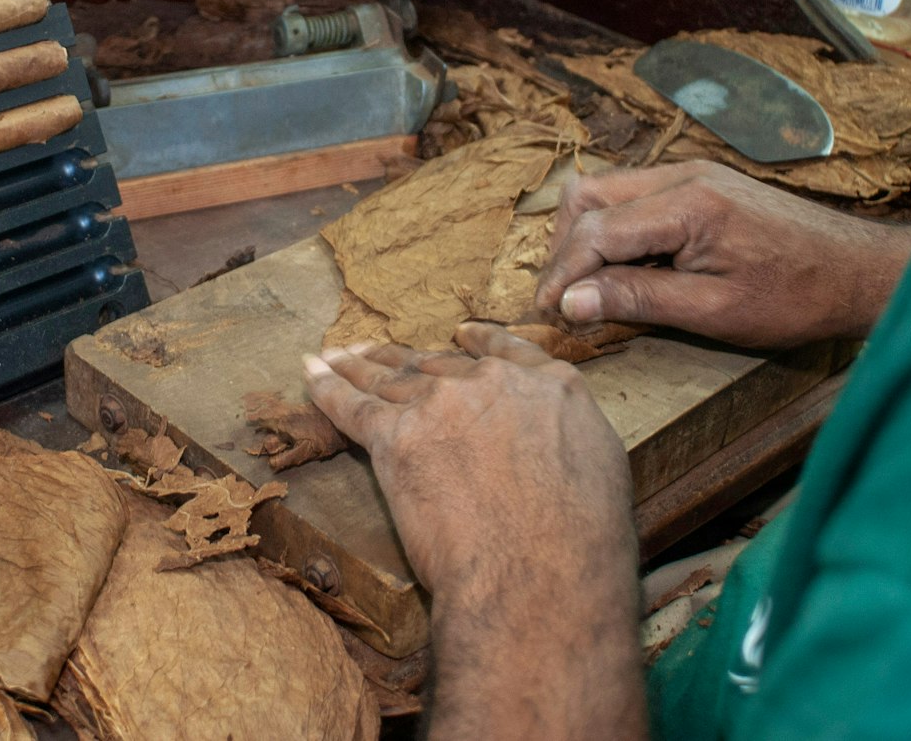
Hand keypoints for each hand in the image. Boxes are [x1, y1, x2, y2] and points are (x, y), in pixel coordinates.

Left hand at [305, 325, 643, 739]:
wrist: (538, 575)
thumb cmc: (581, 544)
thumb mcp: (600, 468)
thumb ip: (566, 438)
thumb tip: (550, 447)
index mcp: (551, 386)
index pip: (505, 353)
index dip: (477, 344)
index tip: (459, 336)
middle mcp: (492, 383)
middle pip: (438, 367)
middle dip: (406, 361)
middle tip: (378, 354)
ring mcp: (441, 405)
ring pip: (391, 379)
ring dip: (359, 366)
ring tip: (337, 355)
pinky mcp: (395, 437)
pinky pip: (351, 405)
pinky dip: (325, 387)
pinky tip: (310, 372)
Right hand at [533, 161, 910, 348]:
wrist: (859, 271)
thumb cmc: (797, 297)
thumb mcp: (713, 311)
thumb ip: (637, 299)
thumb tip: (570, 302)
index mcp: (687, 204)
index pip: (595, 231)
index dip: (563, 275)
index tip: (548, 315)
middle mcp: (683, 175)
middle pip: (589, 197)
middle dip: (566, 249)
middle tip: (564, 300)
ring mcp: (692, 174)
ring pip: (608, 192)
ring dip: (588, 237)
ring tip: (591, 288)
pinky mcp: (702, 184)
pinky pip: (636, 197)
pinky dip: (617, 230)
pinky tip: (628, 270)